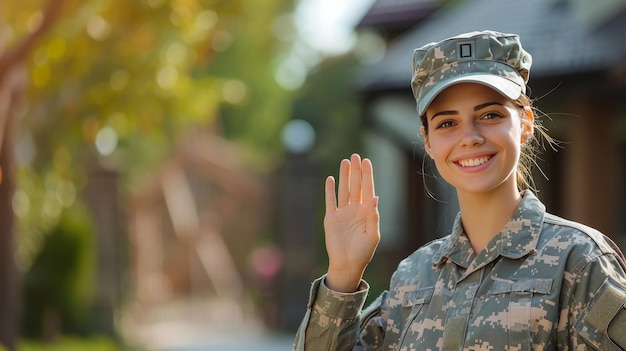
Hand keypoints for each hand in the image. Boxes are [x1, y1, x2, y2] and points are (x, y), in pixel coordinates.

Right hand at [324, 154, 379, 291]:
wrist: (346, 264)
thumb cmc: (363, 252)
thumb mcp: (372, 235)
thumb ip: (373, 216)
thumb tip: (375, 198)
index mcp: (367, 212)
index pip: (368, 189)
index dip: (367, 175)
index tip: (366, 162)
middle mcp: (355, 210)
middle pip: (356, 186)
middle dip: (356, 171)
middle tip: (355, 156)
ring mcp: (343, 213)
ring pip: (344, 190)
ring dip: (344, 176)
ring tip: (345, 161)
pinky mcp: (331, 218)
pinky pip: (330, 201)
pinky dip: (330, 190)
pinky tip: (330, 179)